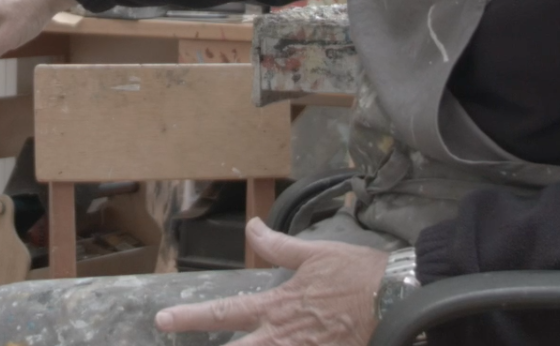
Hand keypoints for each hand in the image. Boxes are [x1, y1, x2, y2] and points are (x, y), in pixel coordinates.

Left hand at [155, 218, 387, 345]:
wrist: (396, 299)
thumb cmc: (357, 275)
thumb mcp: (314, 253)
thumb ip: (277, 245)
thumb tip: (251, 226)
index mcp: (277, 306)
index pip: (225, 312)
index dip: (191, 317)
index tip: (163, 320)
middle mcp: (282, 337)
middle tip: (174, 339)